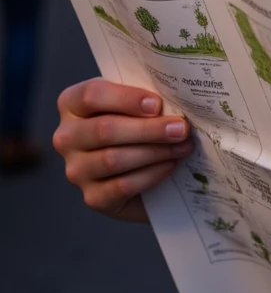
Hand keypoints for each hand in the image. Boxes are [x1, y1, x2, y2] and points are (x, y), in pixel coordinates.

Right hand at [53, 79, 193, 220]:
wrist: (139, 173)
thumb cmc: (136, 127)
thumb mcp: (135, 106)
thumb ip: (144, 98)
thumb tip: (175, 97)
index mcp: (72, 104)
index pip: (92, 95)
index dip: (126, 98)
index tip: (157, 104)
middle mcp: (67, 137)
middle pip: (104, 129)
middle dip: (148, 129)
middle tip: (180, 128)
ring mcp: (76, 170)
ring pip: (113, 159)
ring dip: (154, 152)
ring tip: (182, 146)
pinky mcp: (92, 197)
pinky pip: (122, 186)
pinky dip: (151, 174)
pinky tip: (170, 165)